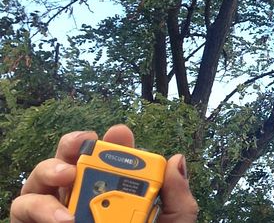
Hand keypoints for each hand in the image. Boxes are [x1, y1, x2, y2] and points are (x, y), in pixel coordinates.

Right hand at [10, 124, 198, 222]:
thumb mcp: (171, 221)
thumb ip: (175, 195)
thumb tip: (175, 161)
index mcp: (114, 188)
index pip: (111, 156)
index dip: (114, 141)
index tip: (120, 133)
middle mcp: (82, 195)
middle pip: (69, 156)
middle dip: (73, 142)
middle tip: (84, 144)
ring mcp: (56, 210)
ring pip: (41, 178)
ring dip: (50, 169)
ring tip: (68, 177)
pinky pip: (23, 210)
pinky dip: (38, 208)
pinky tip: (62, 218)